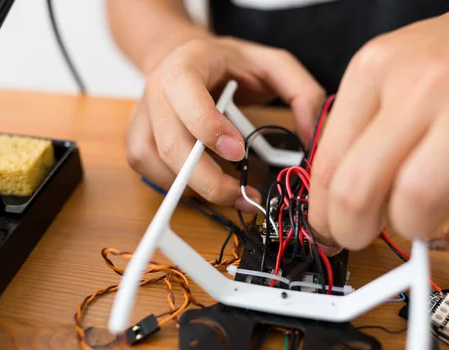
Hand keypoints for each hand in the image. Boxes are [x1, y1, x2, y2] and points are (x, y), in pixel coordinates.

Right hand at [127, 37, 324, 210]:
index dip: (208, 128)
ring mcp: (144, 114)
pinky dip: (172, 184)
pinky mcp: (138, 135)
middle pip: (170, 143)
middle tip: (241, 193)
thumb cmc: (229, 64)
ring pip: (153, 161)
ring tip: (227, 192)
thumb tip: (311, 136)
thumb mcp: (273, 65)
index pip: (184, 94)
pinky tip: (200, 183)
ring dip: (190, 187)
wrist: (186, 57)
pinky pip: (146, 167)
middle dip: (207, 178)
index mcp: (187, 65)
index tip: (238, 152)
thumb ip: (302, 92)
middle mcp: (157, 89)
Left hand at [309, 0, 448, 253]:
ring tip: (420, 226)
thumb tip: (333, 203)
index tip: (328, 232)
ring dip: (413, 230)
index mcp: (376, 69)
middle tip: (363, 239)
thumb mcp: (393, 73)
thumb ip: (361, 130)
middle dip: (352, 231)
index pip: (328, 163)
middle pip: (360, 186)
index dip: (322, 215)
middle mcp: (422, 80)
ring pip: (420, 195)